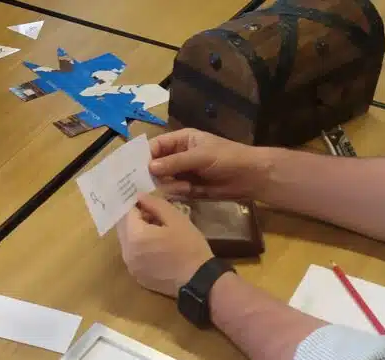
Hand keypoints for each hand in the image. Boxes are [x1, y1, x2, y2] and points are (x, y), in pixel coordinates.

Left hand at [117, 193, 214, 296]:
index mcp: (135, 236)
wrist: (198, 280)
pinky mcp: (137, 276)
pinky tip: (157, 248)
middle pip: (123, 228)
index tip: (149, 201)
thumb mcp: (176, 219)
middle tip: (154, 215)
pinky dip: (140, 248)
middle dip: (135, 218)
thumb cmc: (189, 246)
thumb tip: (140, 196)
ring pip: (127, 242)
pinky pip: (133, 256)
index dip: (137, 204)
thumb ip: (155, 205)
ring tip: (158, 231)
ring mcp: (131, 266)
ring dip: (137, 233)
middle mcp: (127, 252)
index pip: (127, 212)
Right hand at [149, 128, 270, 199]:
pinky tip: (188, 191)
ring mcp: (183, 173)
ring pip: (163, 180)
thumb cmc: (227, 158)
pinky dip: (177, 192)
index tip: (133, 168)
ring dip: (168, 184)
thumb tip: (149, 167)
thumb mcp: (200, 156)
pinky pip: (174, 191)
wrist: (251, 177)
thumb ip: (175, 162)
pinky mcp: (189, 188)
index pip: (156, 146)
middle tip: (144, 184)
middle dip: (152, 173)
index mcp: (181, 141)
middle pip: (156, 164)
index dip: (144, 156)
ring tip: (183, 186)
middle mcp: (179, 156)